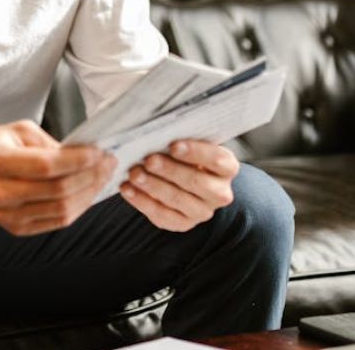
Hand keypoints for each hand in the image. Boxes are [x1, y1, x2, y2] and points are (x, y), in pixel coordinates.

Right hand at [0, 120, 116, 235]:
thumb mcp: (14, 131)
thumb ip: (49, 143)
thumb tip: (83, 155)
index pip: (47, 166)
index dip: (78, 160)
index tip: (99, 151)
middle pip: (58, 191)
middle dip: (91, 176)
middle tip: (108, 163)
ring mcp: (7, 215)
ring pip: (62, 211)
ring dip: (89, 194)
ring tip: (103, 177)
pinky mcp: (16, 228)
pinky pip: (56, 221)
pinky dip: (78, 207)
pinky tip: (88, 192)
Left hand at [119, 140, 238, 231]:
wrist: (184, 179)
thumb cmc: (185, 155)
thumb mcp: (190, 143)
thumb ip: (180, 138)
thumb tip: (157, 131)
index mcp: (227, 167)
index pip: (216, 160)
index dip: (195, 152)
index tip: (172, 145)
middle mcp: (219, 193)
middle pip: (196, 182)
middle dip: (169, 170)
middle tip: (148, 160)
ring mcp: (202, 211)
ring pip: (177, 199)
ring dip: (153, 186)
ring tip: (134, 173)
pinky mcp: (183, 224)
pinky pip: (162, 215)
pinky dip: (142, 201)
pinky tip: (127, 189)